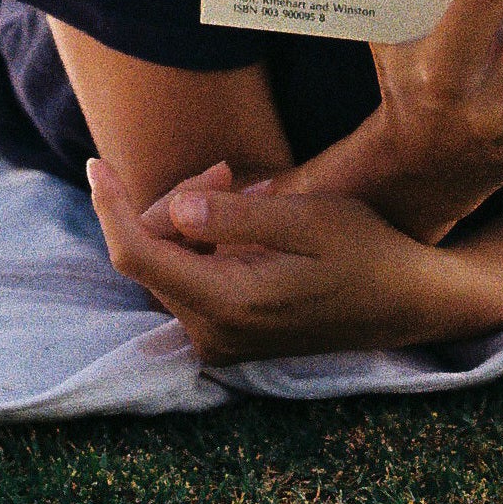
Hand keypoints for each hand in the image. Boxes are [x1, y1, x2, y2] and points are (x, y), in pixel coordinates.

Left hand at [88, 159, 475, 364]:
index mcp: (228, 305)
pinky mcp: (230, 335)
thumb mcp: (308, 220)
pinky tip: (248, 219)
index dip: (110, 206)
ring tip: (250, 192)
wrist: (406, 303)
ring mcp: (220, 340)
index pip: (137, 256)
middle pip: (151, 257)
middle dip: (173, 203)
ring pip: (170, 266)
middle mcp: (213, 334)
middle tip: (227, 169)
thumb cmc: (365, 253)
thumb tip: (177, 207)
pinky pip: (192, 280)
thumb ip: (237, 217)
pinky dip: (207, 242)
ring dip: (192, 221)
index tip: (96, 162)